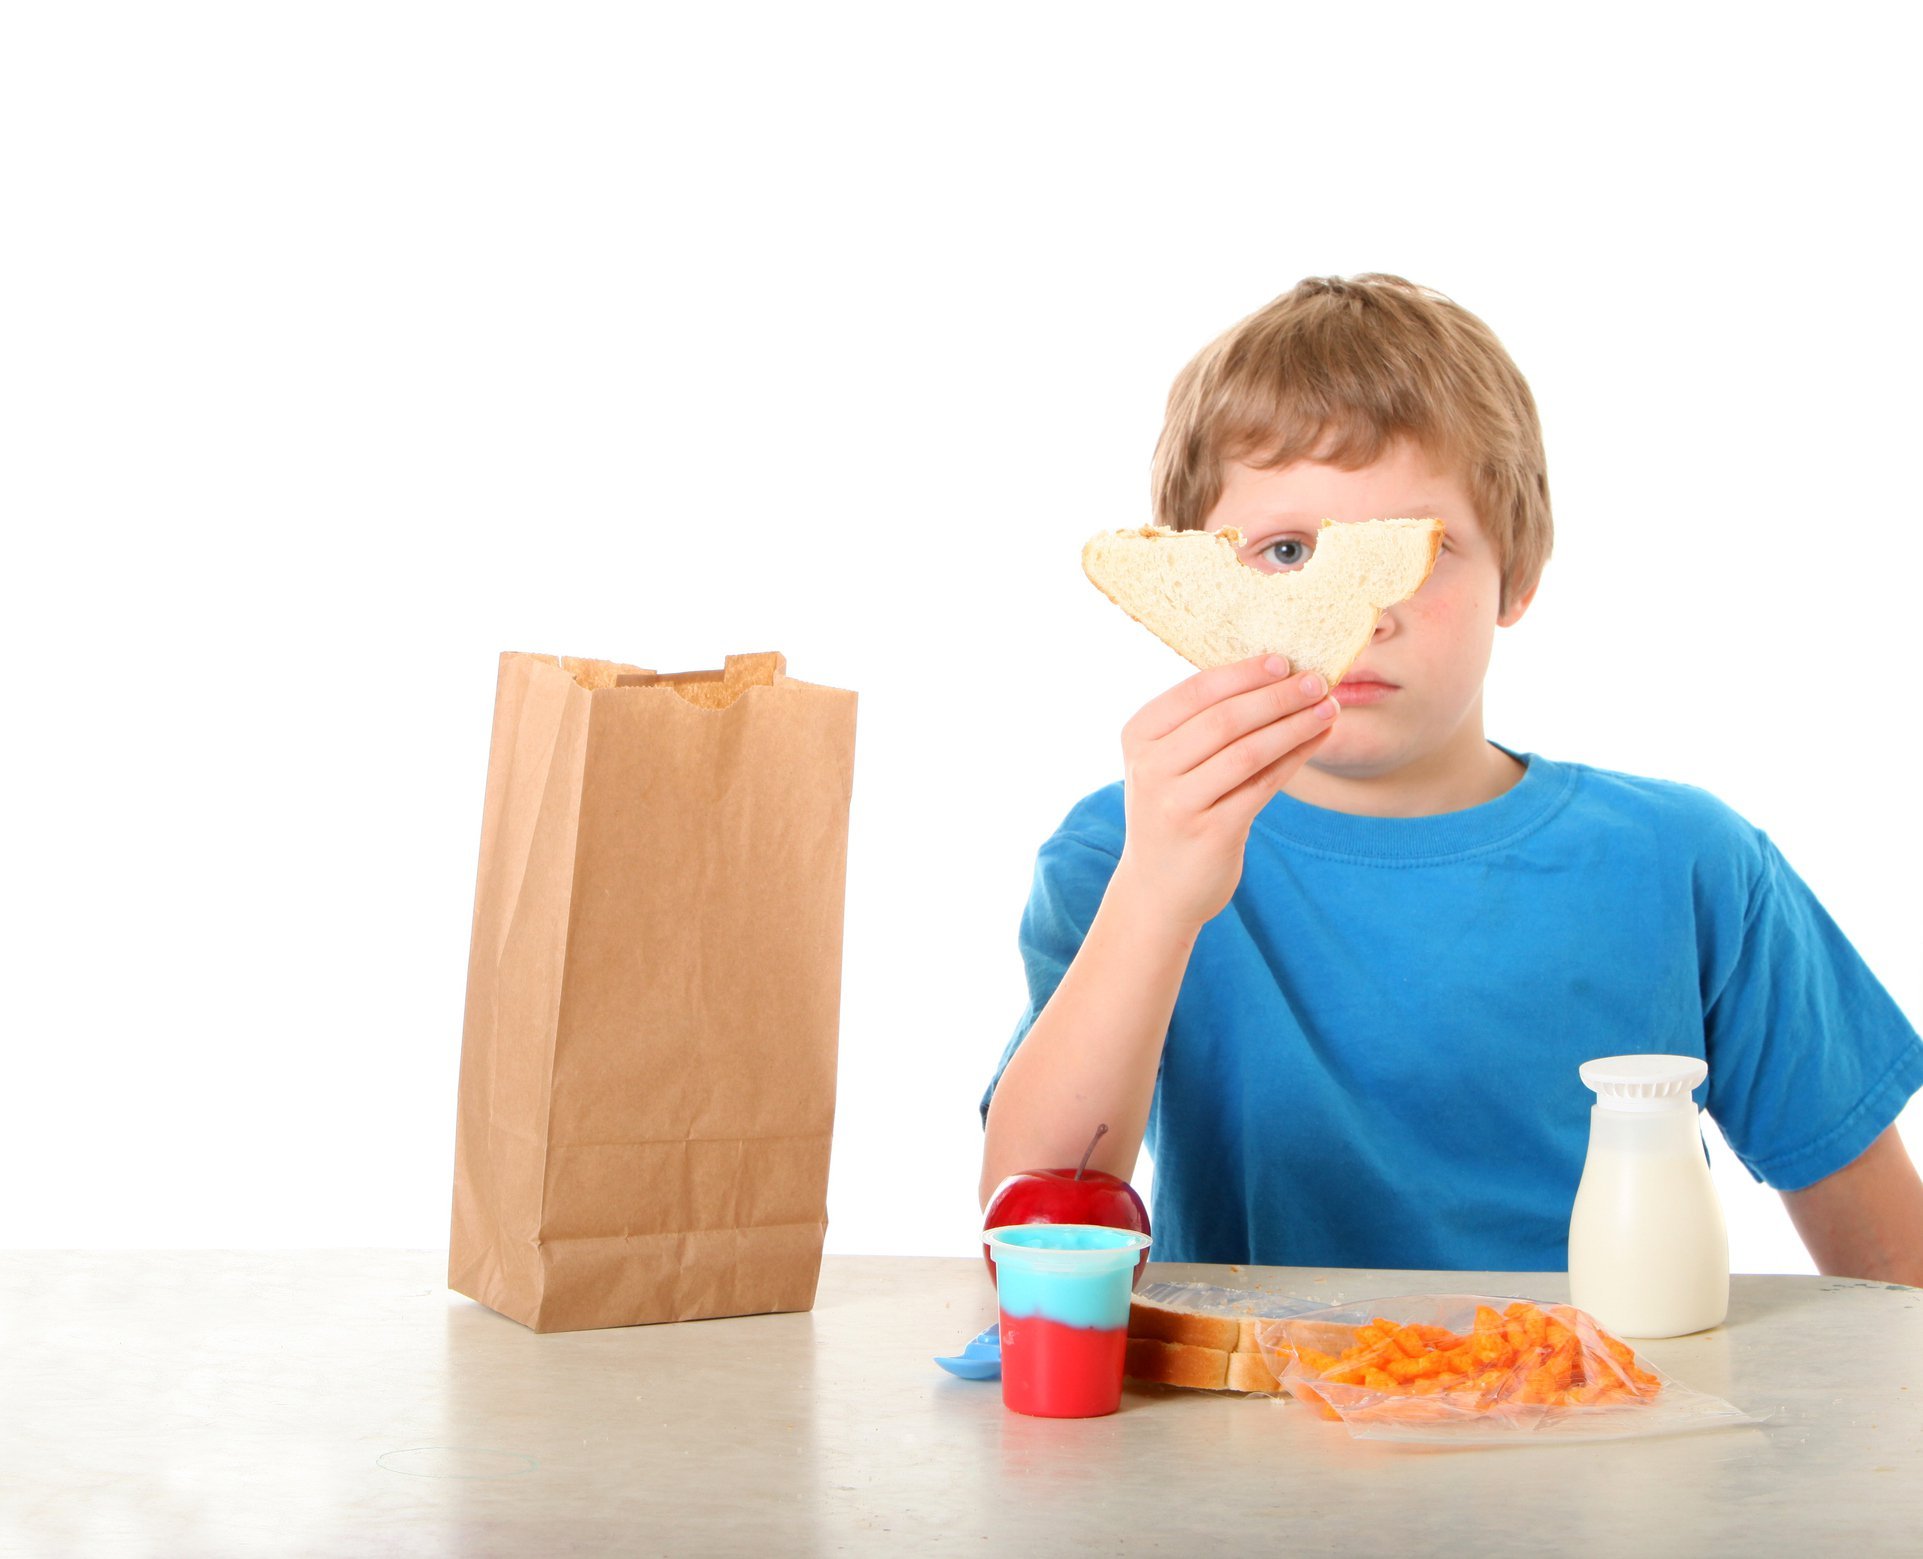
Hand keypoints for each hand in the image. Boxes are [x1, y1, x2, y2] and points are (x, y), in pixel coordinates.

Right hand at [1113, 654, 1337, 932]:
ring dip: (1294, 725)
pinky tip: (1317, 740)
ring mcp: (1177, 802)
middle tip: (1317, 680)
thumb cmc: (1175, 811)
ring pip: (1247, 751)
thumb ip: (1206, 723)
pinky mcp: (1210, 832)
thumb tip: (1274, 675)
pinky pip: (1262, 785)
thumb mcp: (1171, 762)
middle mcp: (1151, 767)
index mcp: (1138, 735)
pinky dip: (1294, 758)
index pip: (1196, 691)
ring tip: (1329, 708)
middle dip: (1277, 696)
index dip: (1243, 673)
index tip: (1284, 660)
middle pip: (1224, 719)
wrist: (1159, 888)